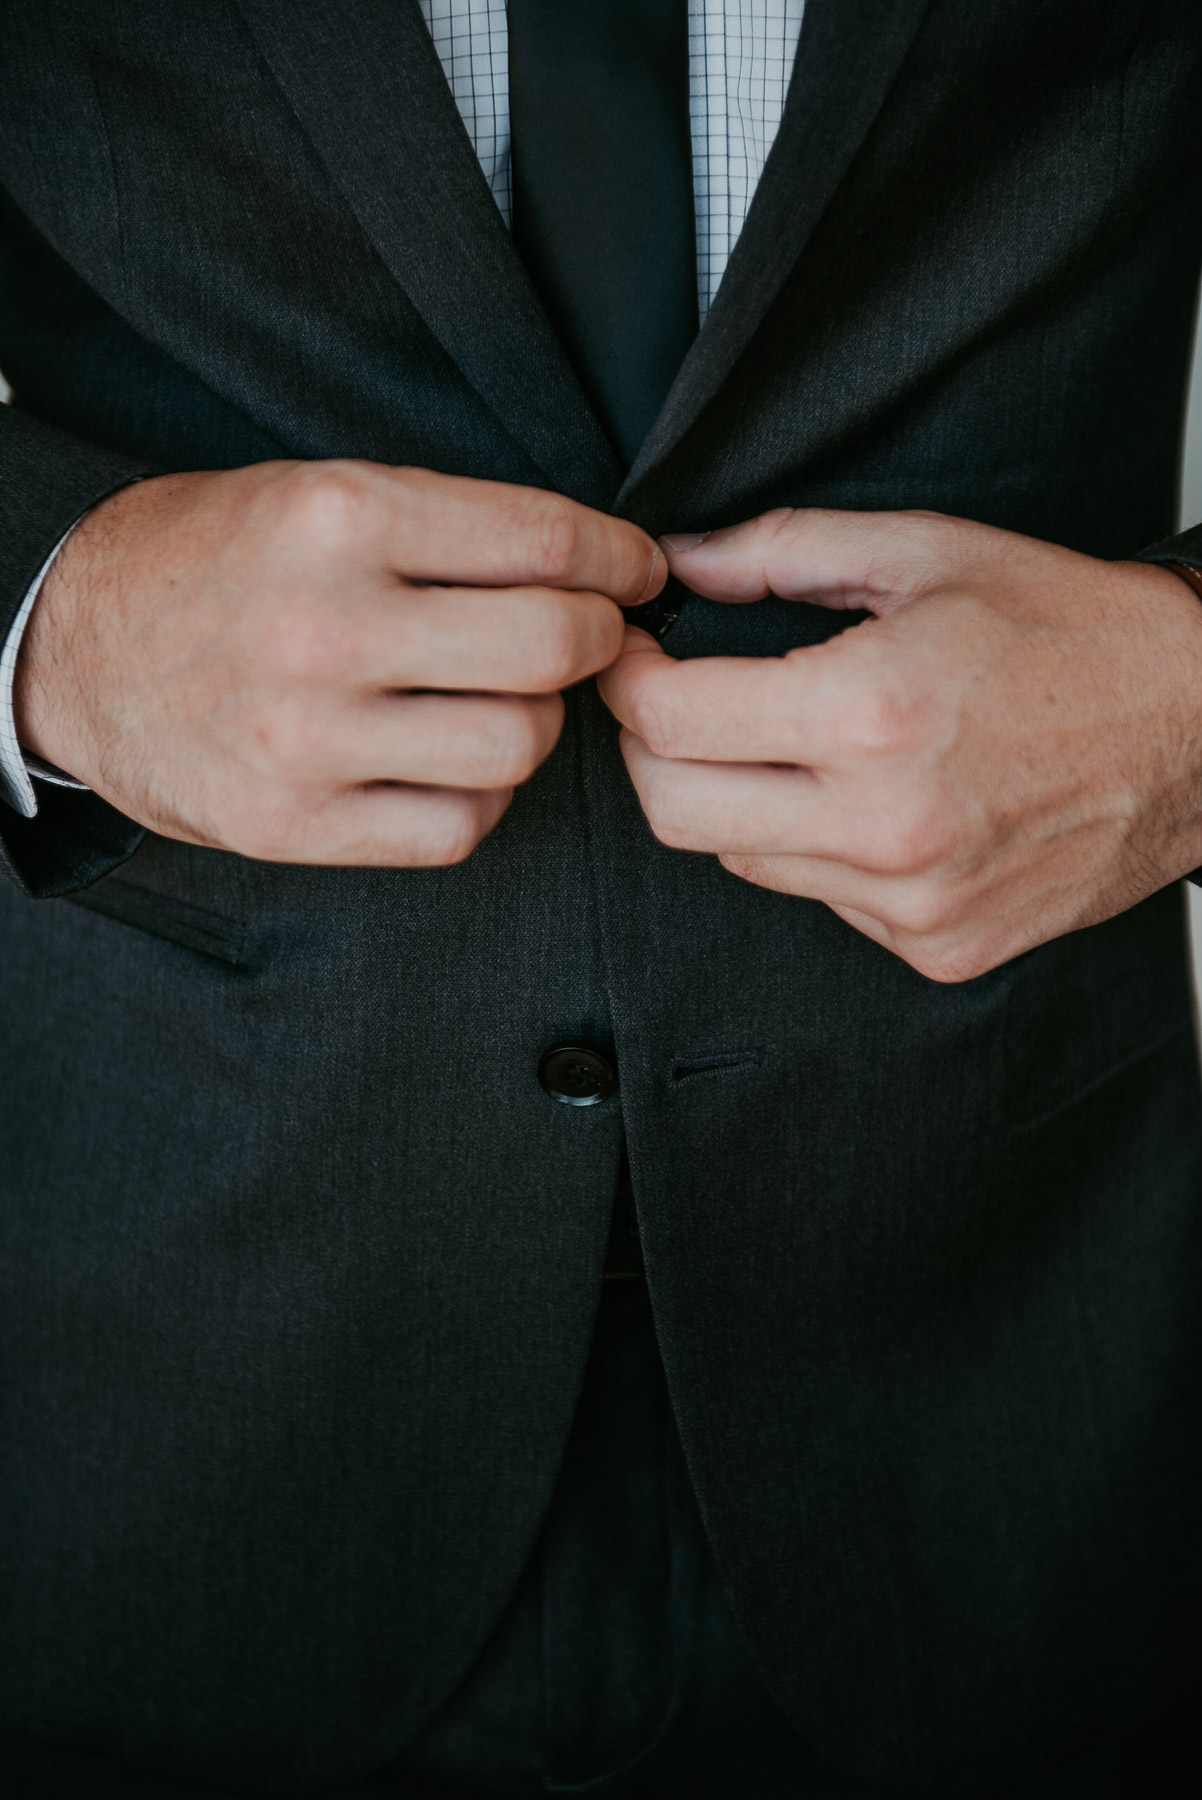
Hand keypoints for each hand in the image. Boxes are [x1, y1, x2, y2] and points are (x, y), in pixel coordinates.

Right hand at [16, 461, 661, 863]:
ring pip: (517, 746)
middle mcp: (325, 628)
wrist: (72, 650)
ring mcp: (308, 739)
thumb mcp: (315, 495)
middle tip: (591, 636)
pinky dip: (479, 796)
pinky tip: (448, 761)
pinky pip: (458, 827)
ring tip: (497, 699)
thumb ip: (449, 528)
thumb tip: (596, 568)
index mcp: (337, 519)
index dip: (621, 560)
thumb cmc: (213, 563)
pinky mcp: (294, 824)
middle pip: (552, 648)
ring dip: (535, 723)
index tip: (637, 573)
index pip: (544, 541)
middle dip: (599, 640)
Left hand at [597, 509, 1201, 981]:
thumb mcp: (926, 552)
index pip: (668, 723)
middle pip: (674, 812)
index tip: (630, 656)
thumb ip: (782, 552)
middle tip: (676, 702)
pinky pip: (821, 900)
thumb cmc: (1074, 631)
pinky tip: (871, 800)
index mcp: (869, 712)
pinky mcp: (937, 946)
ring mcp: (911, 901)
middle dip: (649, 750)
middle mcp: (882, 825)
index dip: (624, 681)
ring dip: (736, 800)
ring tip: (799, 744)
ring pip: (740, 862)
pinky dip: (815, 850)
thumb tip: (681, 563)